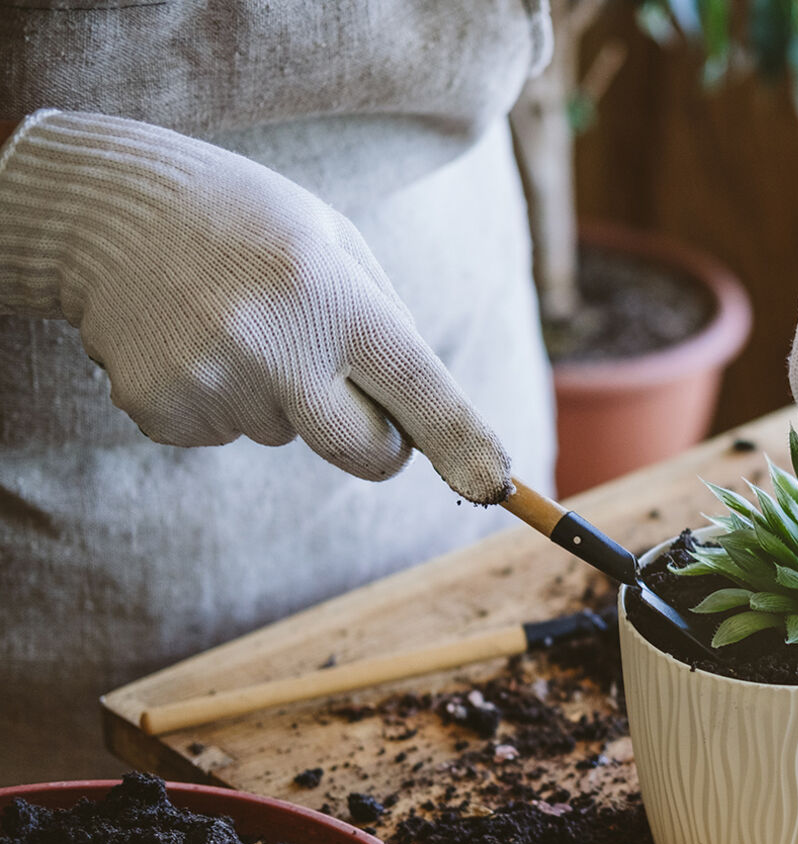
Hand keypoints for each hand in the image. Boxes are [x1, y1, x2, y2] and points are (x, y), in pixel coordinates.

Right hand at [0, 110, 512, 504]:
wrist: (108, 210)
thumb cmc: (250, 225)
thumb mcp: (338, 246)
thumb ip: (390, 330)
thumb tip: (439, 427)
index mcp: (332, 296)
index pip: (419, 390)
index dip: (462, 442)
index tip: (493, 483)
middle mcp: (275, 346)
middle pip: (366, 453)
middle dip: (378, 441)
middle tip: (344, 381)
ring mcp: (213, 383)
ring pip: (289, 435)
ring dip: (279, 395)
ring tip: (234, 322)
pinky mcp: (161, 411)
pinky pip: (226, 434)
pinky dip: (222, 399)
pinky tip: (193, 340)